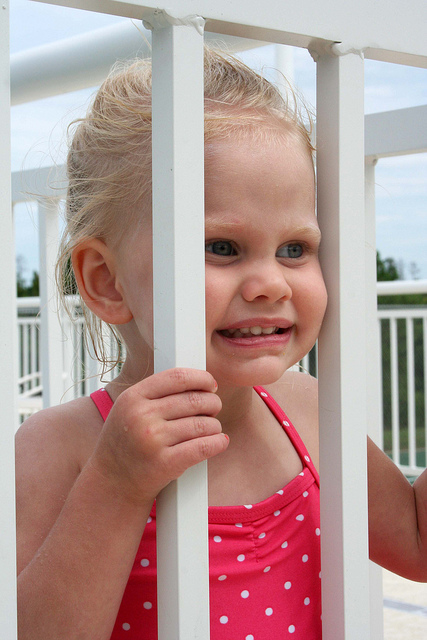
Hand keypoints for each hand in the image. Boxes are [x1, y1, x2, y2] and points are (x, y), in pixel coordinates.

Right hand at [89, 368, 227, 506]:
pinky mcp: (165, 464)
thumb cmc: (126, 441)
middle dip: (212, 403)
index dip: (201, 378)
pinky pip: (202, 447)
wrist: (112, 482)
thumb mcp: (129, 409)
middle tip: (214, 408)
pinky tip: (220, 441)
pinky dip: (217, 443)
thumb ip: (155, 393)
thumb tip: (198, 381)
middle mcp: (141, 416)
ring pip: (202, 424)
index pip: (177, 377)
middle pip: (194, 400)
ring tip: (213, 428)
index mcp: (133, 397)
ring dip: (214, 425)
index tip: (211, 384)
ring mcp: (153, 441)